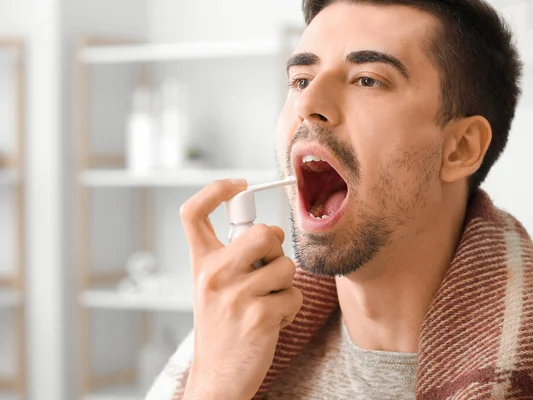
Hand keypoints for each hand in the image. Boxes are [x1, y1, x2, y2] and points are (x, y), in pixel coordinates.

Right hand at [180, 179, 302, 399]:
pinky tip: (272, 323)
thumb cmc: (222, 329)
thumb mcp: (215, 289)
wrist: (218, 378)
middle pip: (262, 232)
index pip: (193, 213)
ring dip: (286, 285)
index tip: (238, 185)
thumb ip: (236, 258)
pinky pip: (295, 296)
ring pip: (286, 266)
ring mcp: (235, 296)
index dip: (216, 189)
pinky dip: (290, 310)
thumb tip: (272, 232)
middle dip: (277, 247)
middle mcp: (213, 275)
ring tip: (267, 303)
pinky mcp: (259, 316)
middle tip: (269, 267)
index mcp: (201, 264)